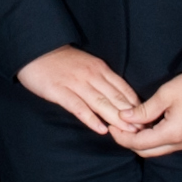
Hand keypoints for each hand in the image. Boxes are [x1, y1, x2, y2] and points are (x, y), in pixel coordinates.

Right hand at [17, 45, 141, 136]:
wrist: (34, 48)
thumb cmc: (60, 60)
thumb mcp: (86, 64)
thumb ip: (100, 78)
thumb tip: (117, 97)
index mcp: (100, 68)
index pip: (123, 88)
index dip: (136, 105)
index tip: (146, 119)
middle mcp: (91, 75)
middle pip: (115, 98)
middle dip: (131, 115)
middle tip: (143, 131)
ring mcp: (76, 83)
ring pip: (101, 103)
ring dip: (116, 119)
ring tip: (128, 132)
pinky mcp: (60, 91)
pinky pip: (78, 107)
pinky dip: (90, 119)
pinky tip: (100, 129)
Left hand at [114, 71, 181, 157]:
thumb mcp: (165, 95)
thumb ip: (143, 110)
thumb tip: (124, 118)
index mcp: (172, 134)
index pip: (138, 144)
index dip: (121, 137)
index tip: (111, 125)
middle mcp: (179, 144)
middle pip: (146, 151)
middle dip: (129, 142)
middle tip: (117, 126)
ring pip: (157, 150)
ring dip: (141, 141)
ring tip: (130, 124)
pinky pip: (167, 144)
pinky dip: (153, 138)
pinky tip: (146, 124)